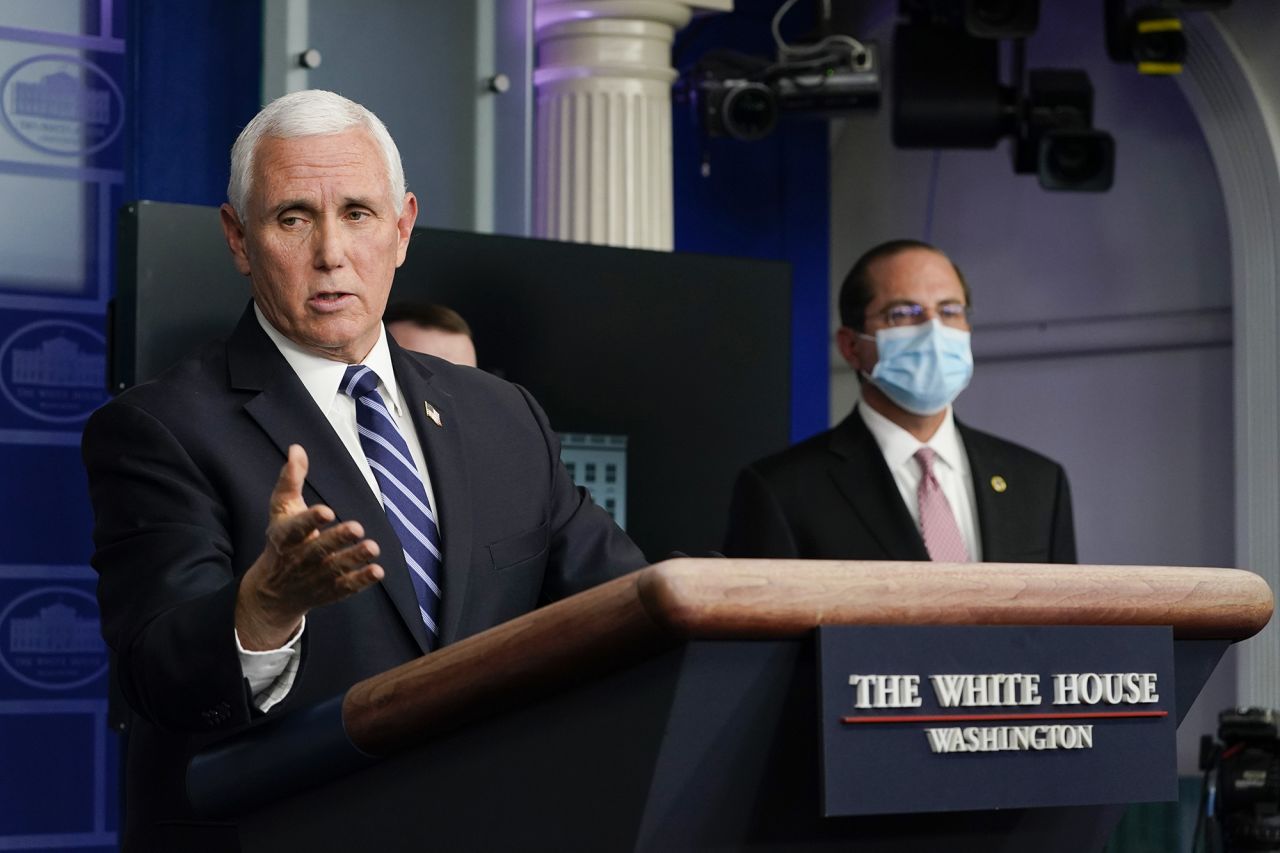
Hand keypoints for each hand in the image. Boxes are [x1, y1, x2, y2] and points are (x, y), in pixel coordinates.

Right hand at [236, 444, 383, 649]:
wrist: (272, 593)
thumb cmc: (282, 542)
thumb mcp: (281, 509)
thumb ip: (291, 480)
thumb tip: (297, 449)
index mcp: (284, 537)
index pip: (295, 529)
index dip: (310, 520)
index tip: (326, 511)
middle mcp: (298, 559)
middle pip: (318, 550)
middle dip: (337, 539)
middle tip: (356, 527)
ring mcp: (314, 577)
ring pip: (335, 569)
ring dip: (354, 558)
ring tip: (372, 547)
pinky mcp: (328, 591)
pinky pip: (345, 588)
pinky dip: (360, 580)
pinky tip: (377, 571)